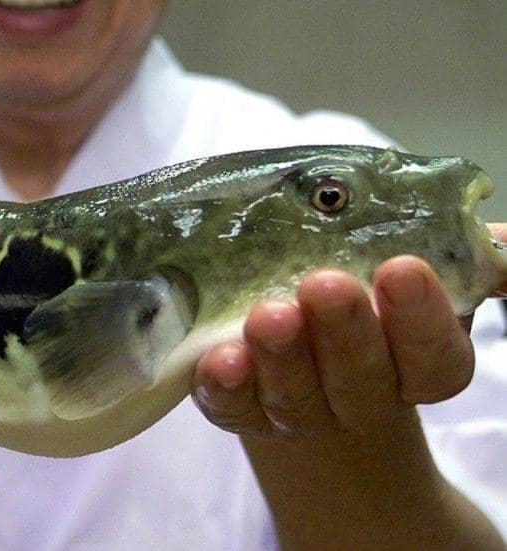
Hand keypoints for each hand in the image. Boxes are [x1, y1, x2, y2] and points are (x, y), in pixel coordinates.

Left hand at [193, 247, 500, 439]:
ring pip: (296, 397)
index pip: (435, 359)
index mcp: (415, 364)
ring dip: (282, 358)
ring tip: (268, 316)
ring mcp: (298, 410)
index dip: (421, 322)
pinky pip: (233, 408)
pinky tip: (220, 359)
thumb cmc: (367, 291)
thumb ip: (471, 255)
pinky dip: (226, 386)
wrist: (297, 338)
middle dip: (345, 333)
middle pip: (362, 380)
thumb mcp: (422, 269)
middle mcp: (361, 396)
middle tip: (324, 285)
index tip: (401, 269)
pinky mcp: (240, 409)